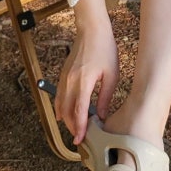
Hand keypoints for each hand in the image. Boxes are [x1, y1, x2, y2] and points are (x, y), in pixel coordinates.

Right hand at [55, 0, 118, 144]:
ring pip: (60, 105)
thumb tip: (101, 115)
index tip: (81, 140)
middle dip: (72, 127)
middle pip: (67, 111)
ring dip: (66, 119)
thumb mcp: (111, 74)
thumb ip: (106, 97)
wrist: (91, 30)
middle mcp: (70, 81)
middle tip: (81, 138)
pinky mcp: (63, 74)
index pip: (79, 111)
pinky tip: (63, 115)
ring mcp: (64, 78)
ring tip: (75, 129)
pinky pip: (58, 96)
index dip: (79, 128)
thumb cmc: (104, 49)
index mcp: (84, 81)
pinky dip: (60, 108)